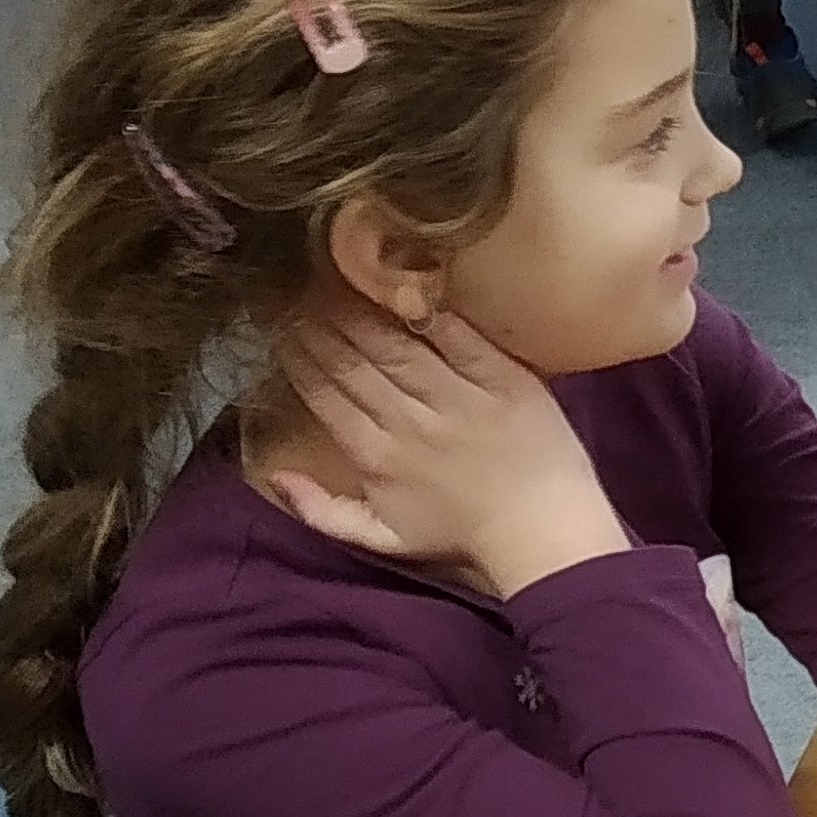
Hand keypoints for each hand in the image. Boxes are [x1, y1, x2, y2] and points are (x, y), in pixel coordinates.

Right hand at [265, 301, 625, 595]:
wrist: (543, 531)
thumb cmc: (463, 534)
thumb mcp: (383, 539)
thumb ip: (322, 511)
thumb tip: (274, 475)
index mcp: (375, 456)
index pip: (322, 393)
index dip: (296, 355)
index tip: (277, 323)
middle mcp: (409, 421)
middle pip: (351, 362)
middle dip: (316, 322)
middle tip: (292, 286)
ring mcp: (458, 397)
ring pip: (395, 345)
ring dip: (360, 311)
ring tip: (333, 277)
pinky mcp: (503, 380)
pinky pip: (461, 339)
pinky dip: (432, 315)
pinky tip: (406, 288)